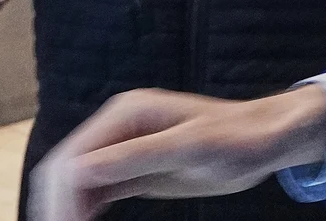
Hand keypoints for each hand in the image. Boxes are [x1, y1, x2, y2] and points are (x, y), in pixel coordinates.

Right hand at [30, 86, 325, 220]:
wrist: (266, 139)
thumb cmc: (237, 137)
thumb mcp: (189, 148)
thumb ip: (136, 157)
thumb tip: (80, 171)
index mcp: (126, 113)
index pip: (75, 158)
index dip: (64, 197)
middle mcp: (118, 126)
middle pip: (67, 168)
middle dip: (59, 204)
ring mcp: (125, 147)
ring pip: (77, 182)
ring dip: (69, 209)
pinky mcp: (134, 168)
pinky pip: (97, 191)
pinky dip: (85, 210)